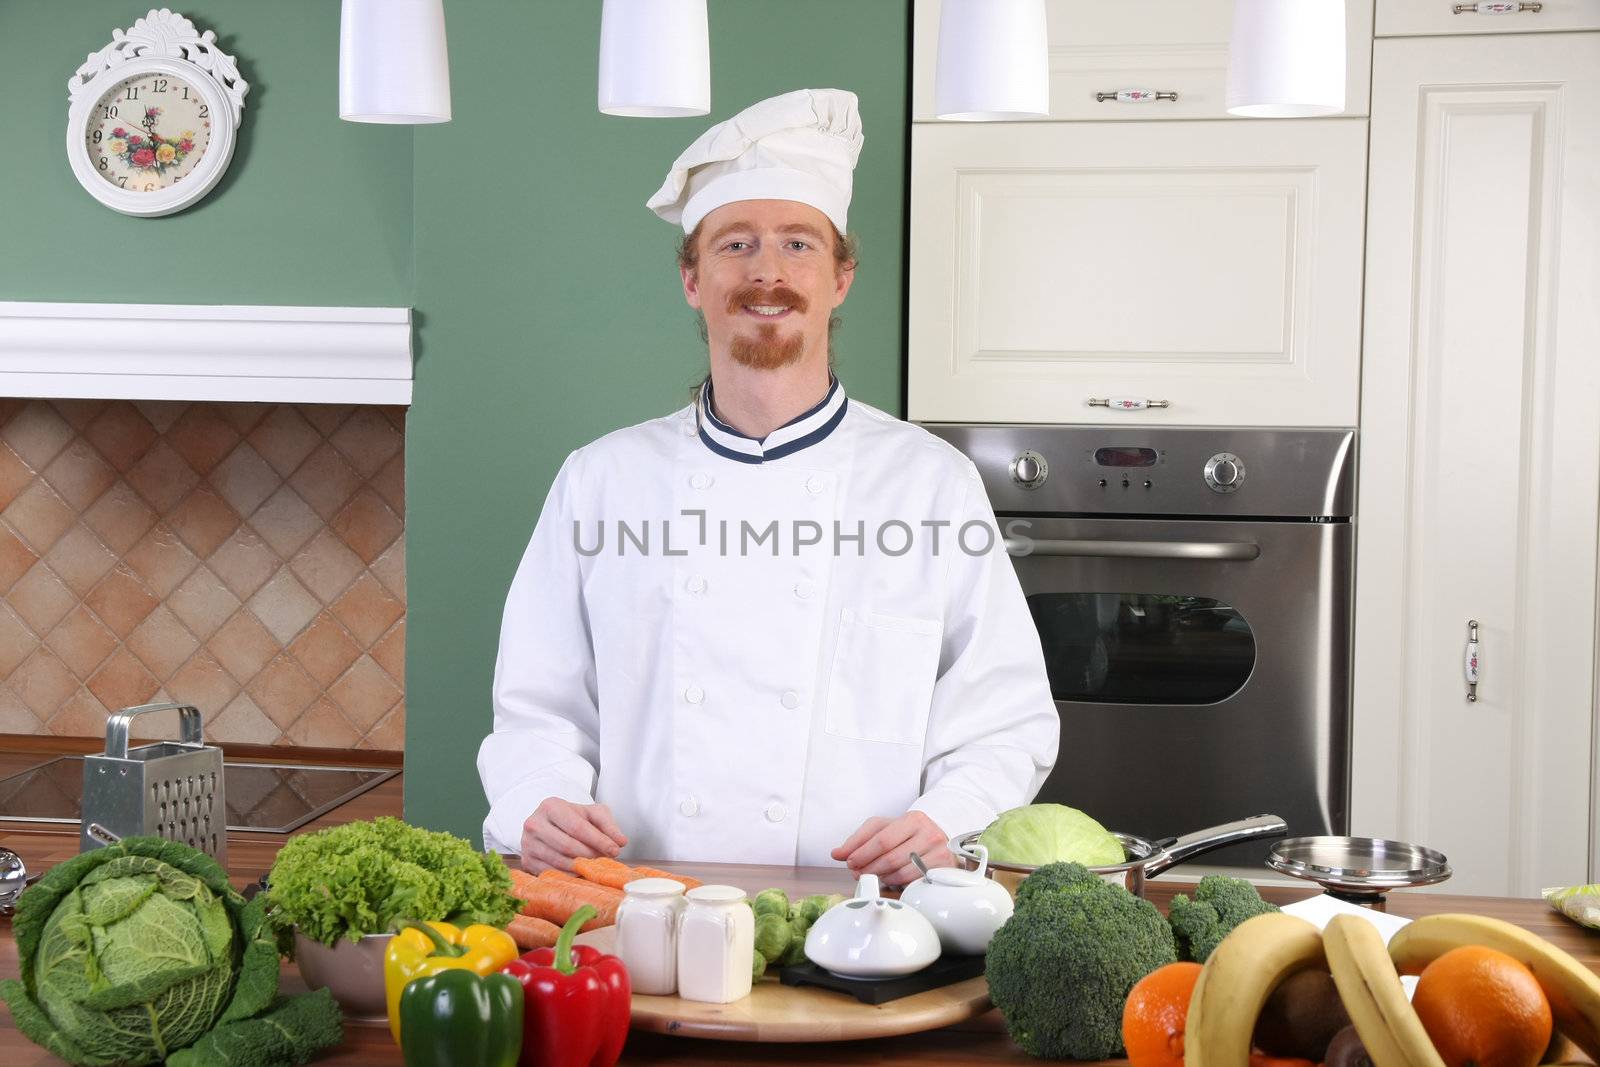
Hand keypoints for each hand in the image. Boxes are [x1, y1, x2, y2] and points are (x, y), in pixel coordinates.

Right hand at [520, 797, 627, 872]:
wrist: (548, 825)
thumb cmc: (572, 818)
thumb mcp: (592, 814)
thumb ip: (608, 824)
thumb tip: (621, 841)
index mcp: (550, 806)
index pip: (577, 827)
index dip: (598, 840)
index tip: (615, 850)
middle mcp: (534, 823)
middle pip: (567, 846)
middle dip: (591, 855)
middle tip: (606, 860)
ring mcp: (527, 844)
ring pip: (559, 861)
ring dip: (581, 867)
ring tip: (595, 866)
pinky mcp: (526, 861)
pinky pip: (551, 873)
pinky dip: (569, 876)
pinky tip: (581, 873)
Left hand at [830, 810, 954, 887]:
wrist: (941, 840)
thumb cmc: (908, 834)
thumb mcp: (884, 828)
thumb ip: (859, 839)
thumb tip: (837, 853)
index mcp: (912, 819)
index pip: (882, 839)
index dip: (863, 853)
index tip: (850, 862)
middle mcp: (928, 834)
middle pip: (890, 858)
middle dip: (868, 868)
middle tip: (856, 873)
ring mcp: (938, 853)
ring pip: (900, 873)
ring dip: (880, 878)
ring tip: (871, 875)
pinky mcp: (941, 871)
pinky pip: (911, 883)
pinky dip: (895, 884)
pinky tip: (887, 880)